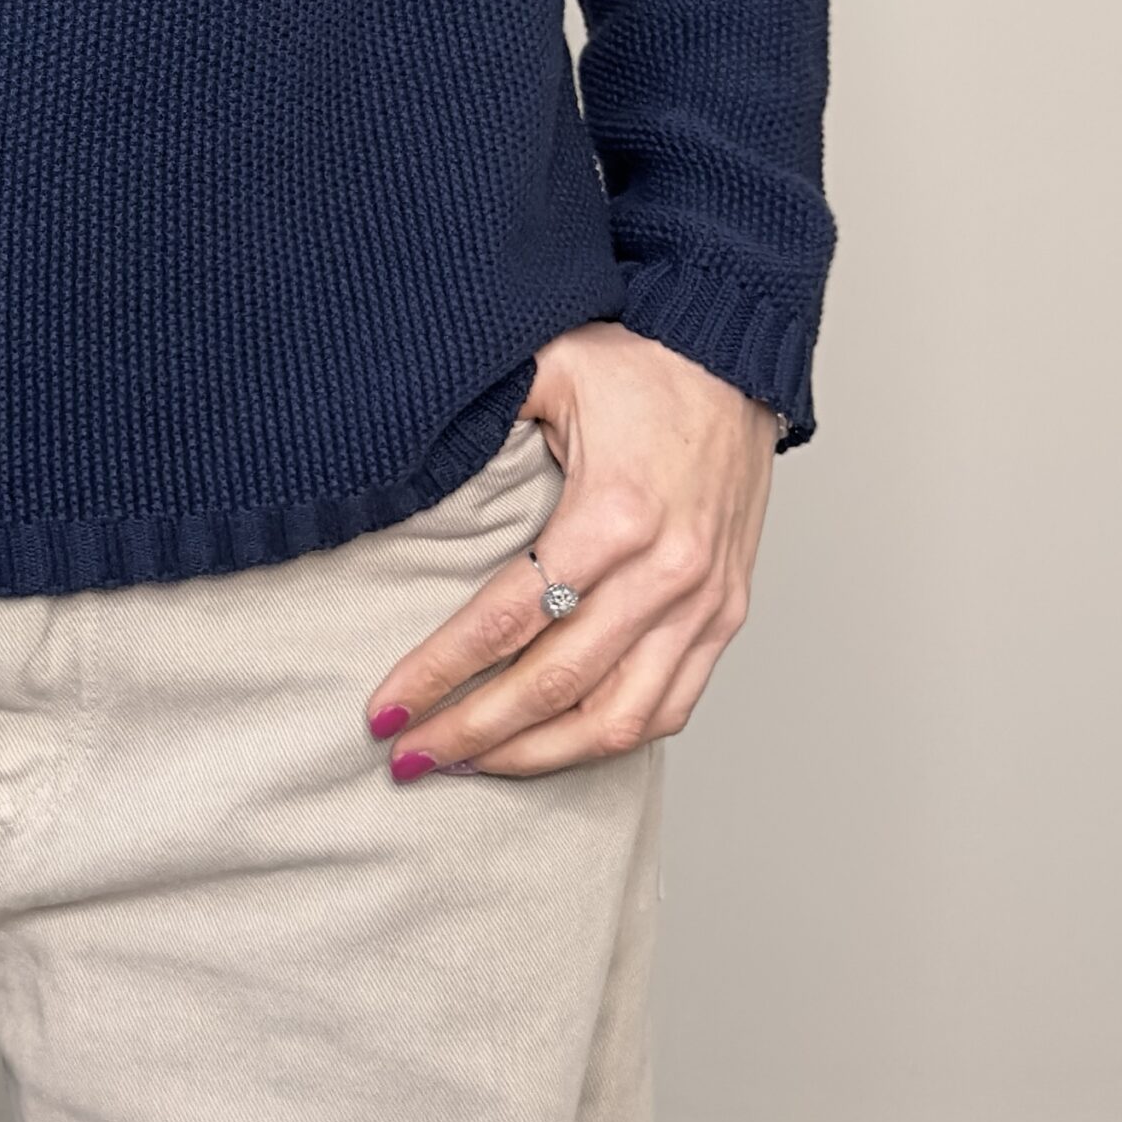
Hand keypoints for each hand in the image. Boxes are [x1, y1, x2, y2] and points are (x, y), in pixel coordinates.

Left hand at [364, 322, 778, 778]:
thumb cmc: (637, 363)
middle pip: (553, 684)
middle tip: (408, 756)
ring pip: (616, 718)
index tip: (385, 710)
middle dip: (472, 731)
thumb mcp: (546, 366)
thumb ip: (479, 411)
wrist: (736, 358)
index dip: (440, 673)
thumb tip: (399, 446)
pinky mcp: (726, 615)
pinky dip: (608, 736)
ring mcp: (703, 603)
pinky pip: (670, 706)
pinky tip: (552, 743)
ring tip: (469, 763)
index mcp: (611, 515)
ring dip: (536, 754)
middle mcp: (665, 572)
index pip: (506, 620)